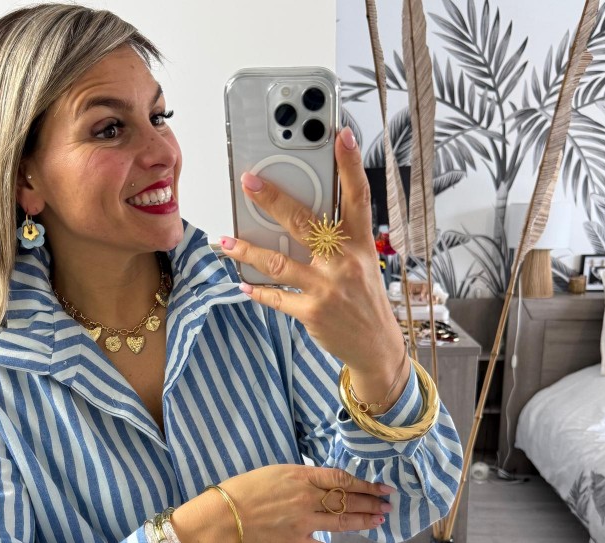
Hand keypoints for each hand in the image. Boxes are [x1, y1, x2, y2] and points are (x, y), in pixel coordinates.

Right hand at [172, 464, 393, 542]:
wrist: (224, 515)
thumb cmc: (243, 489)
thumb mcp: (275, 472)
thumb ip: (300, 477)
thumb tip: (320, 481)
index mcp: (302, 477)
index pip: (342, 479)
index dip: (365, 484)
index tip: (381, 486)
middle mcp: (307, 498)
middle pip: (348, 500)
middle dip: (371, 502)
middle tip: (389, 503)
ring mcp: (303, 523)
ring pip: (342, 522)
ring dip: (363, 522)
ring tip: (380, 520)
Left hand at [219, 127, 403, 374]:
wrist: (376, 345)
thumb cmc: (364, 298)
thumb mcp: (363, 263)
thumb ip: (339, 240)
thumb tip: (301, 218)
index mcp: (360, 243)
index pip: (357, 197)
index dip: (350, 165)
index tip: (341, 135)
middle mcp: (344, 262)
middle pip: (304, 222)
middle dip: (273, 200)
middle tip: (250, 182)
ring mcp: (327, 287)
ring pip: (279, 261)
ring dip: (248, 250)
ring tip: (228, 240)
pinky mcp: (312, 312)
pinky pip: (277, 296)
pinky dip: (258, 290)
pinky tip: (244, 284)